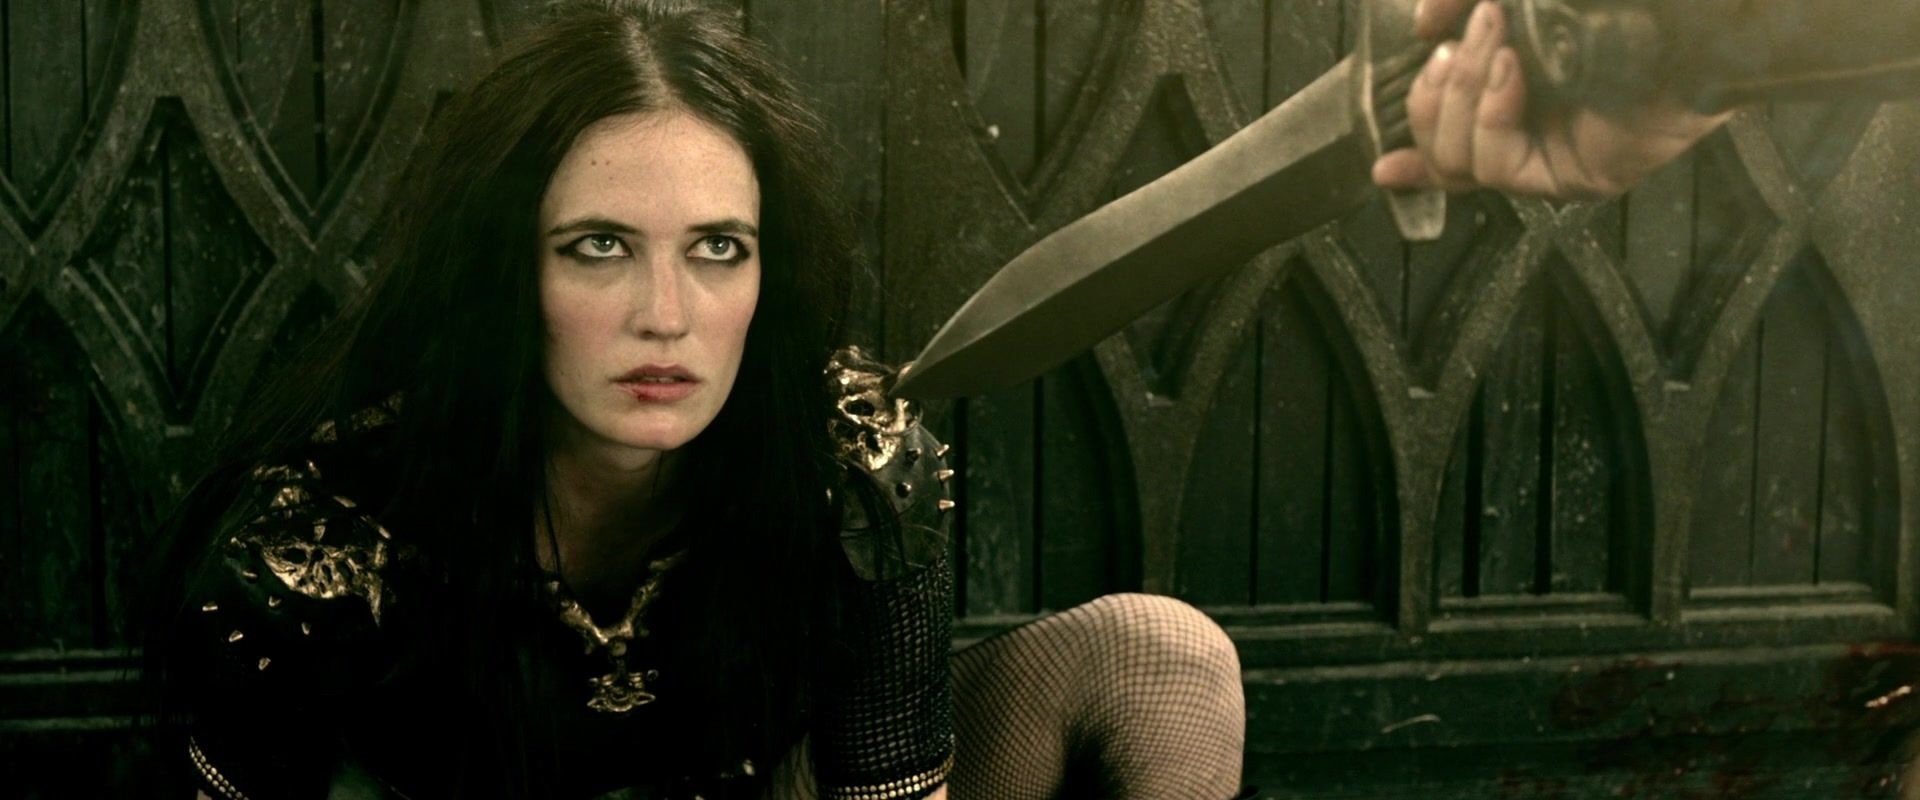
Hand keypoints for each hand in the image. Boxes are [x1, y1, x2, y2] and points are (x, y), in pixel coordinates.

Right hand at [1371, 0, 1732, 200]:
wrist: (1684, 16)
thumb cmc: (1611, 5)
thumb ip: (1460, 3)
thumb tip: (1419, 30)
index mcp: (1525, 98)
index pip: (1458, 141)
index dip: (1416, 155)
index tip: (1383, 164)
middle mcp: (1539, 135)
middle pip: (1443, 155)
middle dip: (1432, 97)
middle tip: (1455, 48)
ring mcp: (1557, 158)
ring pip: (1461, 163)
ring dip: (1462, 97)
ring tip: (1496, 44)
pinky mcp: (1578, 177)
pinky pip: (1501, 165)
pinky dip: (1494, 115)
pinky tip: (1514, 73)